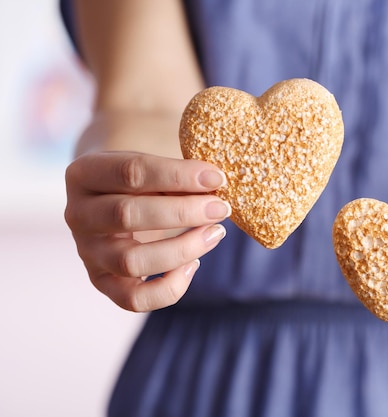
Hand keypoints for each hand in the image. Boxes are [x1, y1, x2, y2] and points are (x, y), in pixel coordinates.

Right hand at [65, 151, 230, 311]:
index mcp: (84, 173)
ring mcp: (87, 252)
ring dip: (183, 248)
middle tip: (221, 208)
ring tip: (215, 233)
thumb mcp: (155, 166)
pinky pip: (134, 299)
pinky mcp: (102, 282)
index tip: (217, 177)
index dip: (178, 176)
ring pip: (131, 261)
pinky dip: (170, 287)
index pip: (131, 172)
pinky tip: (194, 264)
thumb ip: (179, 174)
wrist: (119, 199)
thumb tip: (215, 186)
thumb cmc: (145, 178)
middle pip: (127, 215)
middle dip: (183, 212)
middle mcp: (77, 214)